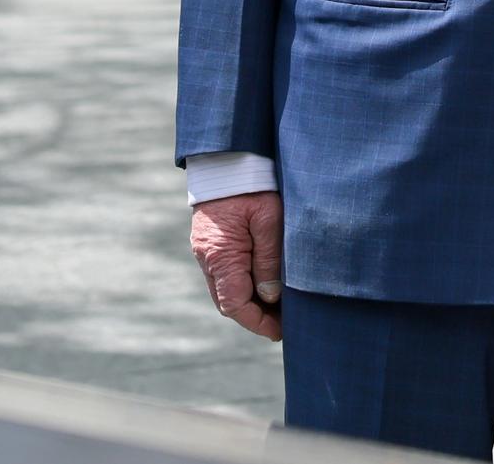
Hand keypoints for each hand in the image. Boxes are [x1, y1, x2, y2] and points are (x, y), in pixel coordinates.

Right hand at [190, 192, 283, 341]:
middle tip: (286, 324)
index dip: (257, 322)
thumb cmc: (252, 186)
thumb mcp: (269, 220)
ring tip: (281, 310)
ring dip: (250, 303)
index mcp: (220, 256)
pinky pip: (227, 275)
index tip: (279, 331)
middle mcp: (208, 259)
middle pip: (228, 302)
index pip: (234, 304)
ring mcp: (207, 252)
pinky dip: (244, 286)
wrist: (227, 161)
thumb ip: (269, 259)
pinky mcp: (213, 244)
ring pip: (227, 290)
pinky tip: (267, 287)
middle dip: (255, 317)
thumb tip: (270, 297)